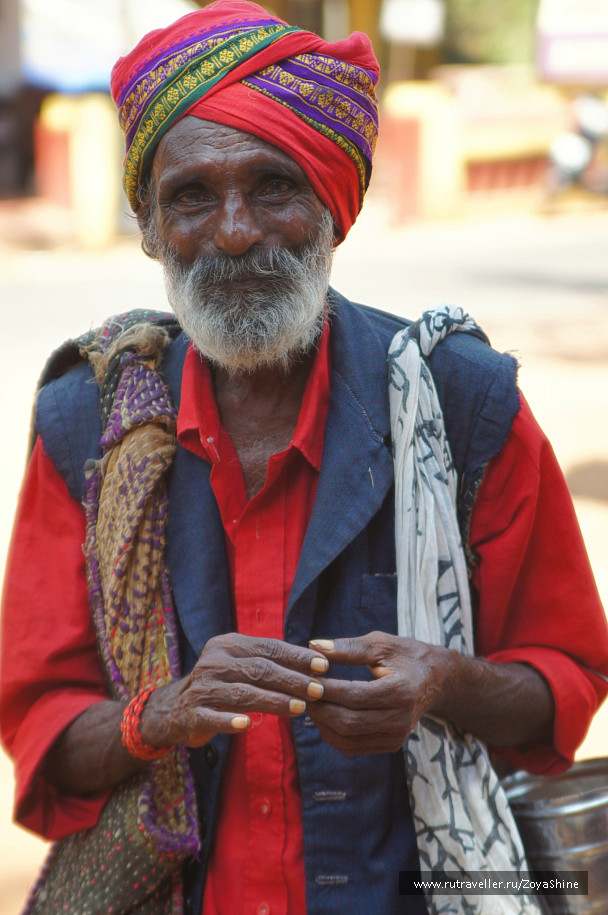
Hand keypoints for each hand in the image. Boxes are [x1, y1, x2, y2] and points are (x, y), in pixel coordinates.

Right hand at [141, 633, 328, 748]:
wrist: (174, 708)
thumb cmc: (220, 684)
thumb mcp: (240, 665)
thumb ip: (269, 662)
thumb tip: (314, 663)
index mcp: (228, 645)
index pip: (268, 648)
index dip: (297, 656)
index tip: (323, 665)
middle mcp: (214, 662)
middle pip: (260, 669)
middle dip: (292, 680)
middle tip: (318, 690)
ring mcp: (202, 688)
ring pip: (243, 693)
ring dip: (274, 701)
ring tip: (300, 708)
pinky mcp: (193, 714)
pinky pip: (213, 717)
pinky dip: (230, 720)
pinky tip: (248, 725)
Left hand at [305, 631, 445, 755]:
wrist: (435, 680)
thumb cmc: (406, 655)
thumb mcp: (381, 643)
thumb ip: (348, 647)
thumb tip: (314, 646)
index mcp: (401, 691)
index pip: (354, 695)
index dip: (326, 689)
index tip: (305, 677)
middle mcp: (400, 719)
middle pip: (348, 722)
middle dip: (319, 708)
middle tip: (302, 691)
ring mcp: (396, 736)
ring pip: (347, 739)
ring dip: (322, 723)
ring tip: (309, 702)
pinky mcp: (390, 745)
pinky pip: (352, 747)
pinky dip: (332, 733)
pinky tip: (323, 714)